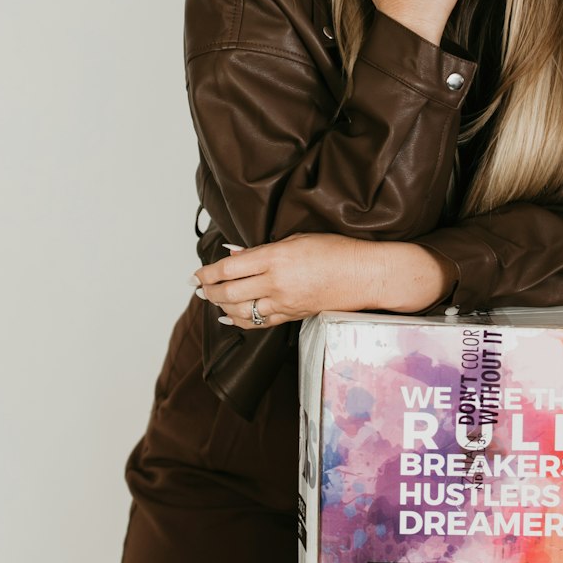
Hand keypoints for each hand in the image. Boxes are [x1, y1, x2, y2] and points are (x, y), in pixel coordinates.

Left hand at [194, 235, 455, 328]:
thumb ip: (264, 249)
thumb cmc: (338, 251)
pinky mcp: (292, 316)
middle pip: (229, 292)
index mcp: (276, 257)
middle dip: (208, 291)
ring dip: (221, 307)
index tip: (196, 274)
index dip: (207, 273)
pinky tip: (230, 319)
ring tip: (211, 301)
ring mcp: (284, 303)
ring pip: (240, 312)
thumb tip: (236, 255)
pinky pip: (259, 323)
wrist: (365, 275)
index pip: (229, 268)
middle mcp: (276, 282)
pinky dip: (240, 321)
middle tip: (198, 288)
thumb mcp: (297, 240)